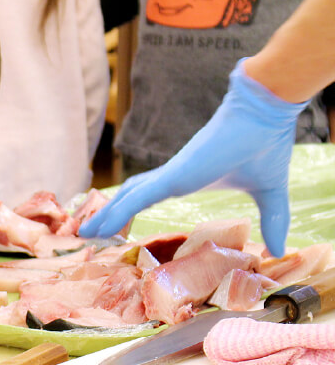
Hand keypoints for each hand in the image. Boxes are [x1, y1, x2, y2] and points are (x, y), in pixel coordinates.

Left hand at [80, 59, 308, 256]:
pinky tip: (100, 227)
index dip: (127, 209)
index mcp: (185, 178)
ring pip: (126, 198)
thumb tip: (281, 248)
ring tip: (83, 232)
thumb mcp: (268, 193)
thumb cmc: (264, 145)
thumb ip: (272, 220)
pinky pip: (138, 198)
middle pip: (129, 196)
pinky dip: (116, 212)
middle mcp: (171, 176)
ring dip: (104, 216)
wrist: (267, 116)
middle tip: (88, 232)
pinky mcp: (174, 176)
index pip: (146, 195)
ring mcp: (170, 175)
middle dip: (108, 214)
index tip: (113, 226)